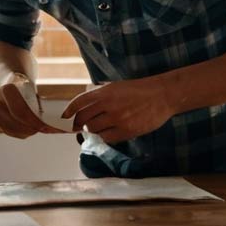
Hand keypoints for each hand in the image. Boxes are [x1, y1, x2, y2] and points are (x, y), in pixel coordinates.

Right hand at [0, 73, 57, 138]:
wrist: (4, 81)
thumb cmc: (21, 83)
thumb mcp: (31, 87)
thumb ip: (38, 102)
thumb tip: (52, 118)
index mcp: (6, 90)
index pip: (21, 112)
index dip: (35, 122)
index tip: (47, 127)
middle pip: (18, 123)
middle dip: (34, 128)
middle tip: (47, 129)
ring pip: (15, 130)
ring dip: (29, 131)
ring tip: (40, 127)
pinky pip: (11, 131)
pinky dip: (23, 132)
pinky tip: (31, 128)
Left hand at [61, 77, 175, 144]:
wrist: (161, 95)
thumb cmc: (139, 90)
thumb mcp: (116, 87)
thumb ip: (100, 95)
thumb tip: (84, 107)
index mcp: (104, 92)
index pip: (79, 102)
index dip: (69, 111)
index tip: (64, 117)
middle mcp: (108, 105)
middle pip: (83, 119)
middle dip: (80, 124)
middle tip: (81, 126)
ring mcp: (117, 119)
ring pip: (94, 130)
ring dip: (93, 130)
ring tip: (100, 127)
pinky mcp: (127, 131)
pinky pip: (107, 138)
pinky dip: (106, 136)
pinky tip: (111, 132)